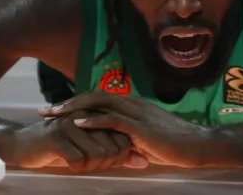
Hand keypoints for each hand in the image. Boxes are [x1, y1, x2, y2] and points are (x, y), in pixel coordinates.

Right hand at [13, 110, 147, 171]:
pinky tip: (71, 166)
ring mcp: (71, 125)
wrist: (22, 144)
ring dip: (92, 166)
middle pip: (113, 146)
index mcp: (96, 115)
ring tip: (82, 165)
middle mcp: (85, 116)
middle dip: (108, 163)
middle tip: (94, 165)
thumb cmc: (59, 147)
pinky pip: (79, 160)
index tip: (111, 162)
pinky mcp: (57, 137)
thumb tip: (143, 161)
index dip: (121, 154)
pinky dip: (78, 168)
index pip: (123, 136)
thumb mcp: (90, 148)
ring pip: (98, 153)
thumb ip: (117, 153)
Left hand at [39, 92, 210, 167]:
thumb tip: (115, 146)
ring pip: (100, 103)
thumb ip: (128, 139)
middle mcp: (132, 103)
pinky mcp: (140, 125)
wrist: (196, 146)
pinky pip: (113, 120)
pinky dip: (94, 120)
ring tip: (55, 115)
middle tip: (46, 111)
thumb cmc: (173, 145)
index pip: (99, 99)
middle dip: (68, 102)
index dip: (77, 103)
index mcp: (132, 105)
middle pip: (94, 96)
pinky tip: (79, 123)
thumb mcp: (145, 141)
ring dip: (74, 108)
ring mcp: (136, 112)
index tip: (57, 110)